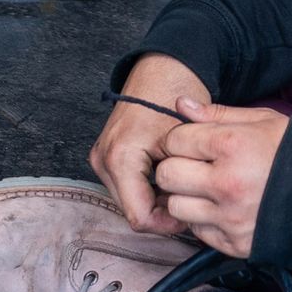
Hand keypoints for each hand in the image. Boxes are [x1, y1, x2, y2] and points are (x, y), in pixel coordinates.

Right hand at [91, 52, 208, 232]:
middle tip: (189, 198)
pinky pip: (126, 186)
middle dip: (161, 211)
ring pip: (129, 201)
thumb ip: (182, 182)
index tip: (190, 211)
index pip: (139, 217)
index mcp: (120, 159)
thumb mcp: (183, 144)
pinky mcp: (105, 155)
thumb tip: (183, 216)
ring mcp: (100, 158)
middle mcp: (103, 161)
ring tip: (180, 185)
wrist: (163, 68)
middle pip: (132, 211)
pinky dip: (146, 188)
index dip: (167, 222)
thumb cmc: (174, 97)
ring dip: (154, 200)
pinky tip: (167, 178)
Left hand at [153, 102, 290, 260]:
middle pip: (168, 175)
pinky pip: (197, 231)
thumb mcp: (263, 121)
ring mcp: (229, 217)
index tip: (193, 142)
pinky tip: (221, 208)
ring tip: (206, 189)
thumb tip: (181, 104)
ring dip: (185, 196)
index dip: (181, 139)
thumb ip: (218, 114)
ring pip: (176, 206)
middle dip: (175, 167)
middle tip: (193, 166)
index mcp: (232, 145)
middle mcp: (227, 183)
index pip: (175, 140)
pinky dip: (203, 220)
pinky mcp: (234, 242)